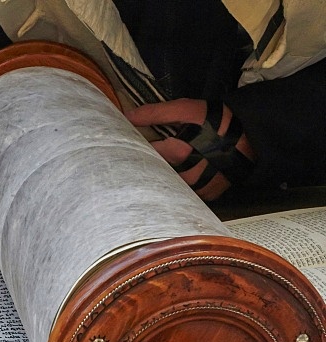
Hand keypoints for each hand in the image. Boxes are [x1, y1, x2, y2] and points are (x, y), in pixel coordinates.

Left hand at [125, 98, 254, 200]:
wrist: (252, 135)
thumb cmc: (216, 120)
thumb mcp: (186, 110)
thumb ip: (155, 113)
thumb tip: (126, 116)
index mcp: (178, 153)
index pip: (144, 156)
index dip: (135, 150)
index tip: (128, 146)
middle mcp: (186, 176)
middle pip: (156, 173)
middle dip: (149, 164)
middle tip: (150, 155)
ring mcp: (198, 187)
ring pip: (170, 184)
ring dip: (165, 175)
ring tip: (169, 164)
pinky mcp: (208, 194)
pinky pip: (187, 192)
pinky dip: (182, 184)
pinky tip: (184, 173)